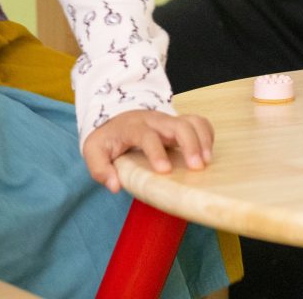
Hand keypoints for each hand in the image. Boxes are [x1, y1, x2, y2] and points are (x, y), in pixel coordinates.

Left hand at [83, 109, 215, 192]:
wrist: (115, 117)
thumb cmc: (107, 138)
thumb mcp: (94, 151)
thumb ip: (100, 169)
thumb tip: (115, 185)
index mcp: (133, 128)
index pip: (147, 136)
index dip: (157, 152)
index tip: (165, 171)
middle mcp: (154, 121)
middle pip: (178, 125)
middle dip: (190, 144)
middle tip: (197, 167)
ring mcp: (169, 120)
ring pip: (192, 121)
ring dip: (202, 140)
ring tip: (207, 162)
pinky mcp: (179, 123)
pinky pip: (199, 122)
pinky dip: (207, 135)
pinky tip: (207, 154)